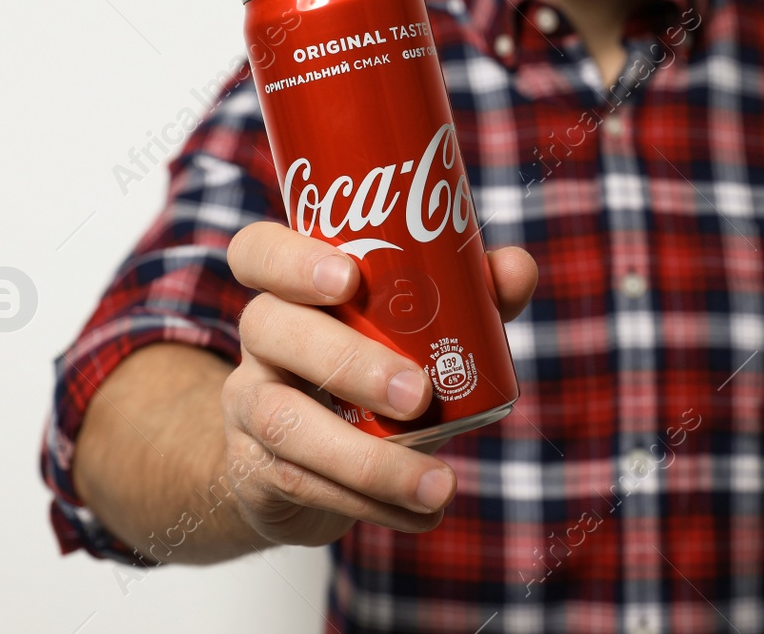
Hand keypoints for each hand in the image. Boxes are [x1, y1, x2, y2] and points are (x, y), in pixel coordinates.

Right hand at [220, 221, 536, 546]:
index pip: (258, 251)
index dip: (291, 258)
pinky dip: (372, 504)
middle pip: (270, 328)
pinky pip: (302, 484)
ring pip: (285, 421)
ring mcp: (247, 404)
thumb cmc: (368, 371)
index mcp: (291, 289)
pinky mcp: (252, 471)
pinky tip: (421, 512)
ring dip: (369, 458)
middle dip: (348, 360)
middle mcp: (259, 338)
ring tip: (439, 482)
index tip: (348, 277)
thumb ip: (467, 295)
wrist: (296, 465)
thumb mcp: (413, 331)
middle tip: (418, 394)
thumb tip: (516, 269)